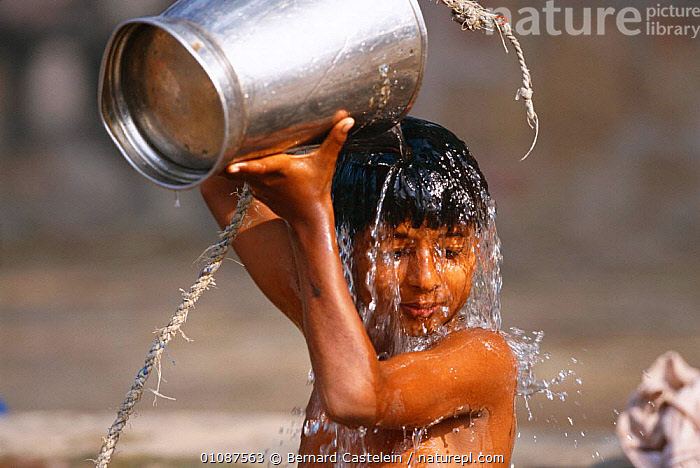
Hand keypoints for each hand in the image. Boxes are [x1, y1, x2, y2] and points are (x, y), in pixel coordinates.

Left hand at [225, 113, 353, 223]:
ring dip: (233, 160)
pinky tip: (240, 159)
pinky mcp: (255, 192)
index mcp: (278, 169)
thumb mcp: (326, 163)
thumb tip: (347, 119)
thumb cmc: (316, 190)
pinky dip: (241, 170)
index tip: (227, 166)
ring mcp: (257, 187)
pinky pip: (243, 177)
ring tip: (226, 143)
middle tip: (220, 138)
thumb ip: (335, 140)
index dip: (240, 167)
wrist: (308, 218)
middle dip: (228, 154)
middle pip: (238, 165)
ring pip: (238, 171)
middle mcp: (264, 179)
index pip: (255, 167)